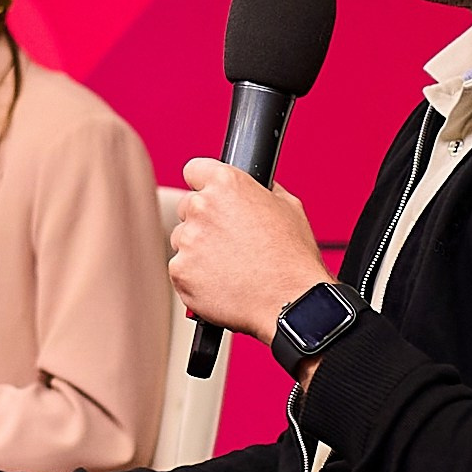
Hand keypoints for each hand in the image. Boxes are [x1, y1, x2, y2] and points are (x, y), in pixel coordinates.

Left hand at [169, 160, 330, 339]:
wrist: (289, 302)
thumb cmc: (292, 259)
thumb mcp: (288, 207)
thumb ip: (261, 190)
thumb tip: (254, 186)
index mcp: (227, 183)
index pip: (194, 170)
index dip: (203, 184)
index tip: (208, 195)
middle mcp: (202, 206)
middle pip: (188, 208)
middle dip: (204, 222)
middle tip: (229, 242)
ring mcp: (188, 240)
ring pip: (183, 240)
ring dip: (199, 250)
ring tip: (230, 266)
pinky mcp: (180, 271)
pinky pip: (181, 269)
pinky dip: (195, 277)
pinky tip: (222, 282)